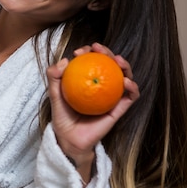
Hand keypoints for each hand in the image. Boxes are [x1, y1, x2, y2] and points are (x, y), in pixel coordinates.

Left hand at [47, 43, 138, 177]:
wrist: (70, 138)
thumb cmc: (62, 116)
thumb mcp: (54, 95)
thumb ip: (54, 78)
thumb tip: (64, 61)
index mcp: (87, 79)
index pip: (91, 61)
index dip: (88, 52)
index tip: (80, 51)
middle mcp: (101, 85)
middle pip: (109, 64)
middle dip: (107, 52)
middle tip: (98, 48)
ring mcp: (112, 96)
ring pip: (124, 76)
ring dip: (125, 65)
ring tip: (118, 60)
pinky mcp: (119, 109)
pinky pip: (130, 97)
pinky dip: (132, 87)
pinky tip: (126, 82)